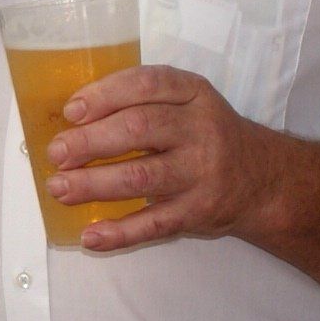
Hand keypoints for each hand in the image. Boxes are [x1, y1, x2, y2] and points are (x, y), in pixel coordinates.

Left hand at [44, 63, 259, 251]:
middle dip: (91, 141)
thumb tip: (74, 121)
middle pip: (140, 128)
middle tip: (57, 153)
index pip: (147, 84)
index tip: (72, 111)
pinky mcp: (199, 212)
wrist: (262, 179)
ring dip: (94, 184)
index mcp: (194, 93)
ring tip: (60, 189)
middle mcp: (201, 129)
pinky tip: (91, 236)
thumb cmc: (207, 135)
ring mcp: (202, 173)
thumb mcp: (188, 103)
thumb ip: (143, 102)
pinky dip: (120, 232)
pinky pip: (155, 224)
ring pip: (141, 177)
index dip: (105, 95)